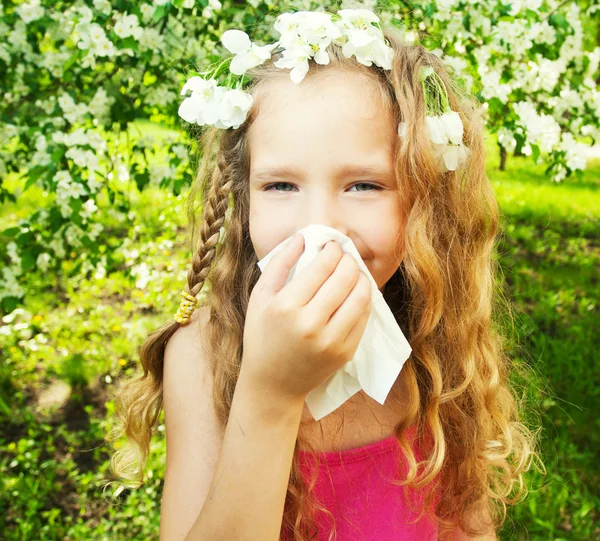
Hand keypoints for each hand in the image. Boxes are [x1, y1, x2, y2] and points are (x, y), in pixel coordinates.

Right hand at [241, 233, 371, 404]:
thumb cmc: (261, 336)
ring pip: (361, 297)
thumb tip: (302, 237)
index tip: (332, 246)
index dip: (332, 250)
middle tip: (344, 256)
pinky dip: (364, 299)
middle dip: (348, 260)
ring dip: (361, 277)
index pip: (322, 267)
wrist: (273, 384)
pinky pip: (363, 317)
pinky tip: (354, 293)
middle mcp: (311, 324)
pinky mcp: (345, 352)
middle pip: (344, 278)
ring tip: (352, 272)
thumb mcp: (260, 297)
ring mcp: (331, 341)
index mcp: (286, 307)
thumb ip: (280, 263)